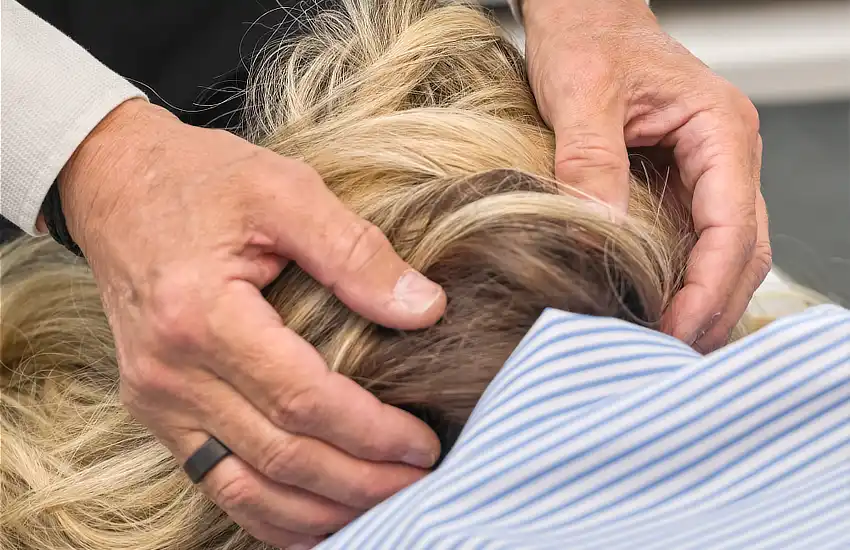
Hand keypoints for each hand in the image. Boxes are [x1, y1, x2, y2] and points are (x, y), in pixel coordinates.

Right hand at [57, 99, 444, 547]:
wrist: (114, 181)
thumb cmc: (200, 179)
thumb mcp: (284, 190)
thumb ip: (354, 252)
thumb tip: (424, 309)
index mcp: (203, 315)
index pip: (304, 399)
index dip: (371, 431)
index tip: (423, 441)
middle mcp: (171, 372)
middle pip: (281, 456)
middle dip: (359, 481)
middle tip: (420, 482)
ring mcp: (156, 399)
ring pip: (245, 488)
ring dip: (318, 511)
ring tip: (380, 509)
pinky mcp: (155, 408)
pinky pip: (213, 482)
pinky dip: (267, 512)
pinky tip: (311, 517)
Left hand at [522, 0, 771, 350]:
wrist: (583, 15)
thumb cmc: (589, 38)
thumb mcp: (582, 94)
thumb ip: (591, 161)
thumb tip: (600, 231)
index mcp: (719, 131)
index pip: (733, 227)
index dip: (707, 288)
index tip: (673, 331)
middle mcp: (725, 157)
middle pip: (742, 250)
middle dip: (712, 308)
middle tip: (669, 358)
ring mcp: (705, 173)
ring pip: (725, 253)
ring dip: (702, 302)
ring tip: (664, 347)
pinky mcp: (678, 184)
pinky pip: (693, 242)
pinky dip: (682, 281)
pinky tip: (655, 309)